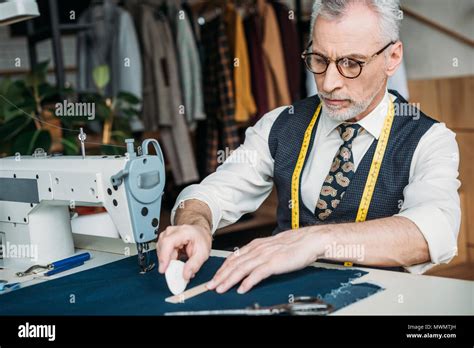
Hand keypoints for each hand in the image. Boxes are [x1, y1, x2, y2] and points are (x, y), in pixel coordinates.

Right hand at [156, 224, 211, 280]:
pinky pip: (162, 252)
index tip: (164, 269)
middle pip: (162, 248)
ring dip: (168, 262)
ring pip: (160, 251)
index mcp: (183, 232)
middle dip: (167, 262)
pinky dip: (168, 260)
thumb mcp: (202, 254)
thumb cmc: (201, 239)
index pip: (168, 242)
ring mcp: (167, 235)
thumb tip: (185, 275)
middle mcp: (172, 231)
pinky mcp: (165, 240)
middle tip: (175, 272)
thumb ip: (194, 265)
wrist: (201, 233)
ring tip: (179, 265)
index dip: (164, 256)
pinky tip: (176, 262)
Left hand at [206, 228, 321, 293]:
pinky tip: (242, 289)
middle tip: (210, 285)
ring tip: (220, 288)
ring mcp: (265, 256)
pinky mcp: (274, 263)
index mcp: (256, 245)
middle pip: (234, 264)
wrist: (310, 240)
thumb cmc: (294, 244)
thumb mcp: (272, 246)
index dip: (222, 268)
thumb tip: (250, 261)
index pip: (234, 257)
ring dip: (229, 280)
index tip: (214, 277)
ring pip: (242, 269)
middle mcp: (258, 249)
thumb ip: (260, 253)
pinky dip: (248, 282)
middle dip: (220, 276)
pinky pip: (258, 274)